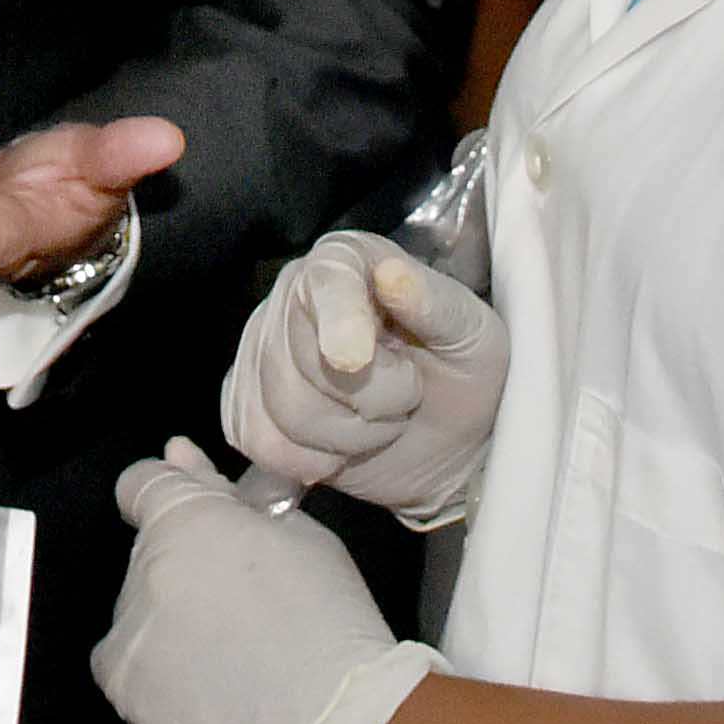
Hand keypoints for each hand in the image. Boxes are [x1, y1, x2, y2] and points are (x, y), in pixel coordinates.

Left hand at [101, 443, 436, 723]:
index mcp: (185, 518)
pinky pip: (128, 662)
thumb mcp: (297, 534)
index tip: (199, 516)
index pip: (141, 483)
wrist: (335, 719)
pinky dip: (156, 666)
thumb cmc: (330, 615)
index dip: (170, 494)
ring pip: (137, 609)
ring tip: (229, 652)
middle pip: (148, 553)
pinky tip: (203, 680)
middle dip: (182, 564)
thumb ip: (233, 499)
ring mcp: (129, 630)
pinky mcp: (125, 686)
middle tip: (237, 600)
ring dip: (170, 616)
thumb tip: (184, 458)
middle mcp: (144, 567)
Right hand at [223, 233, 508, 525]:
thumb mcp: (473, 334)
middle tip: (407, 396)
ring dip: (346, 436)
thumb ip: (435, 303)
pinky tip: (340, 449)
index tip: (354, 361)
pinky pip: (261, 442)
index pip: (326, 284)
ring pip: (283, 410)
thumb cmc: (465, 377)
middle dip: (370, 400)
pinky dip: (309, 460)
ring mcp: (264, 353)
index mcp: (349, 263)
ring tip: (380, 421)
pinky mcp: (250, 407)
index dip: (338, 323)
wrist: (449, 446)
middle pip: (300, 360)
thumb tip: (391, 275)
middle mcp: (294, 298)